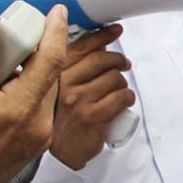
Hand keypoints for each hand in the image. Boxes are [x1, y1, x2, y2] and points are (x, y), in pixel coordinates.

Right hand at [0, 8, 65, 182]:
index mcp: (19, 109)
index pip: (50, 60)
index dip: (56, 31)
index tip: (58, 10)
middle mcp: (38, 124)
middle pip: (49, 74)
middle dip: (37, 49)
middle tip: (13, 33)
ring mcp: (38, 137)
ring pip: (43, 91)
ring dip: (29, 71)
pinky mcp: (33, 146)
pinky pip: (37, 108)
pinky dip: (25, 91)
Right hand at [49, 25, 134, 169]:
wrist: (59, 152)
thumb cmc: (60, 118)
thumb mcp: (58, 88)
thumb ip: (73, 67)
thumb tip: (99, 45)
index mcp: (55, 71)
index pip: (83, 46)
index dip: (102, 35)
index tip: (115, 30)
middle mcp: (64, 83)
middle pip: (102, 60)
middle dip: (118, 60)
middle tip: (123, 64)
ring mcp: (77, 99)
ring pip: (114, 79)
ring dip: (122, 83)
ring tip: (118, 90)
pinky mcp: (91, 115)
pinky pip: (120, 98)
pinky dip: (127, 98)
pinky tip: (123, 101)